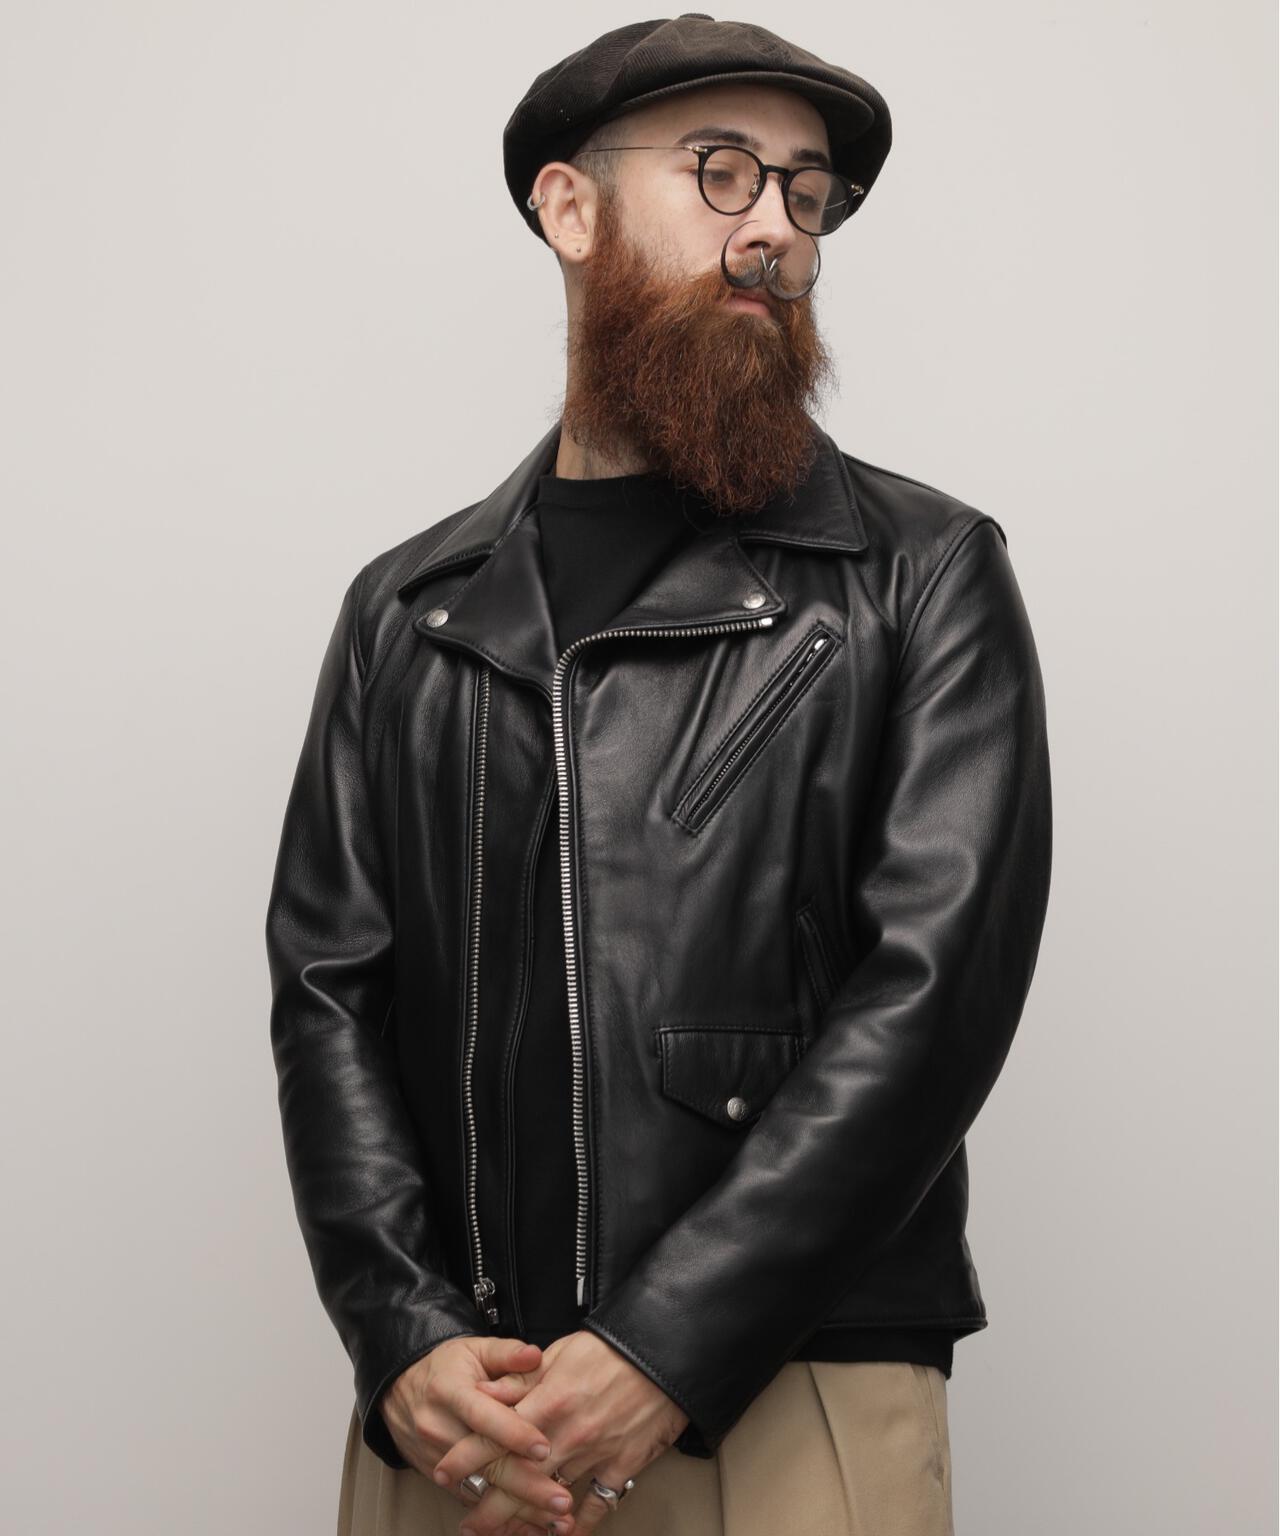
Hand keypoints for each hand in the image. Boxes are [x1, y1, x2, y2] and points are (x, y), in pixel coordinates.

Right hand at [378, 1334, 577, 1530]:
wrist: (400, 1390)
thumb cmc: (447, 1367)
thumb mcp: (474, 1349)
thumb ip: (507, 1353)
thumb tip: (534, 1355)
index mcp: (451, 1391)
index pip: (484, 1416)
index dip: (515, 1433)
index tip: (545, 1448)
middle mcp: (440, 1428)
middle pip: (486, 1464)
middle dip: (527, 1486)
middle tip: (562, 1501)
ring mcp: (436, 1459)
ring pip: (481, 1490)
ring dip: (518, 1511)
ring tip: (556, 1524)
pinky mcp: (438, 1479)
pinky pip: (472, 1501)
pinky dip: (501, 1517)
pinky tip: (530, 1526)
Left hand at [433, 1330, 690, 1534]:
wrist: (664, 1353)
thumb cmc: (611, 1349)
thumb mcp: (560, 1354)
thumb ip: (521, 1379)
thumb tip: (484, 1392)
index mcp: (549, 1402)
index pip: (496, 1436)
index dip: (467, 1457)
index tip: (444, 1471)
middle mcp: (568, 1434)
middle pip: (519, 1481)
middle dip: (489, 1509)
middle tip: (470, 1525)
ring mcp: (596, 1454)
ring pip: (553, 1500)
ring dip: (526, 1522)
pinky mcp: (623, 1466)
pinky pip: (597, 1506)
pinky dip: (578, 1525)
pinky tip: (561, 1534)